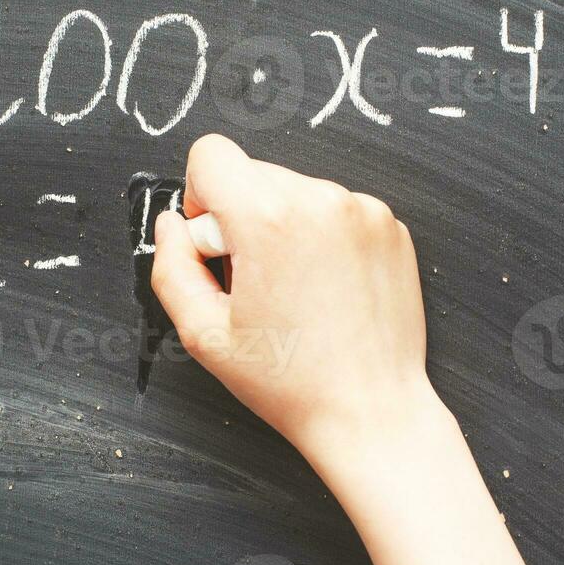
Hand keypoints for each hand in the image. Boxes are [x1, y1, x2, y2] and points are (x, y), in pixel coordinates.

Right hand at [149, 133, 446, 457]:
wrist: (370, 410)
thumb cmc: (292, 381)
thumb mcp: (203, 333)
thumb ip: (172, 266)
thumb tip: (173, 225)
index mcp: (270, 218)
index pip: (210, 155)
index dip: (200, 198)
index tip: (218, 243)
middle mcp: (321, 201)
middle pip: (254, 173)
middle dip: (243, 218)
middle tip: (257, 281)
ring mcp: (364, 211)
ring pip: (297, 191)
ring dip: (285, 227)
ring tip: (295, 290)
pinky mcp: (391, 227)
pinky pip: (337, 210)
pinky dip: (325, 238)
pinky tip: (327, 288)